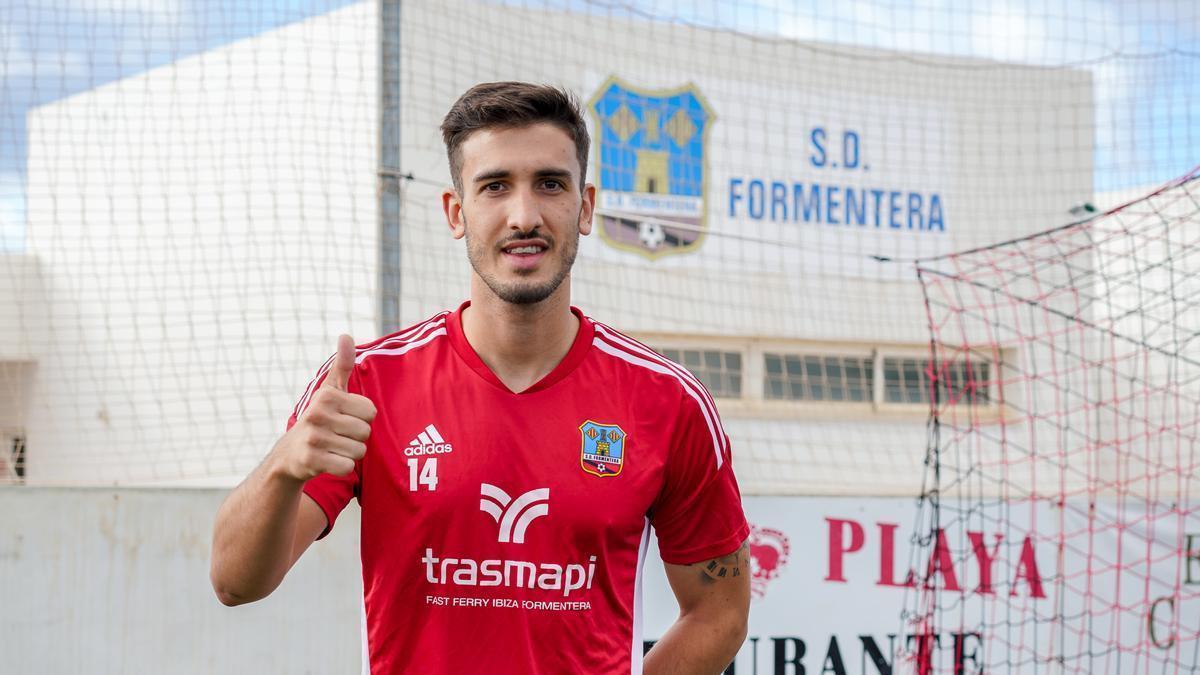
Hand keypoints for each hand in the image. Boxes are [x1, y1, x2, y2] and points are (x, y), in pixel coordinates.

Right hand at [271, 335, 376, 480]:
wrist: (290, 453)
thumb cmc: (319, 418)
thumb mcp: (330, 390)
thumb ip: (342, 365)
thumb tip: (346, 335)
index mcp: (327, 396)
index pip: (370, 411)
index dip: (361, 418)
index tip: (344, 418)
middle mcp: (318, 414)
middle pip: (366, 432)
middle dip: (356, 437)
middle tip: (337, 435)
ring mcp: (314, 437)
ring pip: (359, 450)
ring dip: (349, 452)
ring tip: (332, 447)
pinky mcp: (312, 460)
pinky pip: (347, 466)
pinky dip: (342, 467)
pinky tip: (328, 460)